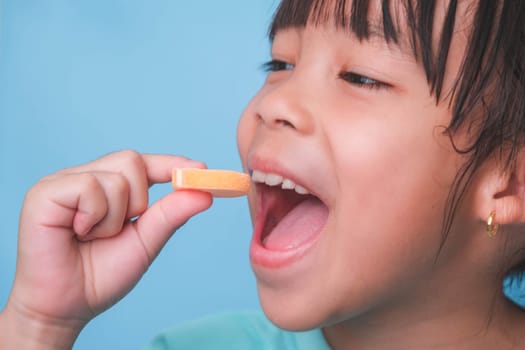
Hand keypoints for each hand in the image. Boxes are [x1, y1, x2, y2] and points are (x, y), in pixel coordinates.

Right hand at [1, 150, 212, 348]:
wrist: (66, 308)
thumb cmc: (101, 275)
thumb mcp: (145, 242)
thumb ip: (170, 215)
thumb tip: (204, 192)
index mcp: (107, 187)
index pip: (143, 163)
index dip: (171, 164)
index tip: (201, 170)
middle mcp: (85, 177)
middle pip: (132, 160)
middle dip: (138, 201)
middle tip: (117, 230)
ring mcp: (63, 182)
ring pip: (116, 177)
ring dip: (115, 217)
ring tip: (92, 237)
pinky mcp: (45, 192)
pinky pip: (90, 187)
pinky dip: (95, 216)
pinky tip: (78, 232)